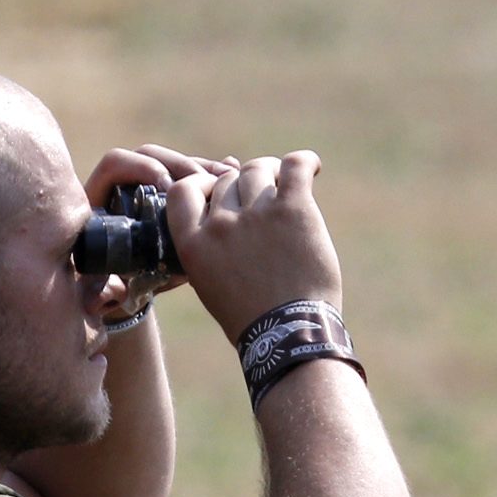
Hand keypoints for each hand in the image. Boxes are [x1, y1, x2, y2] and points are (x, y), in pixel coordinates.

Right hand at [164, 151, 342, 341]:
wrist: (290, 334)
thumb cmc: (251, 317)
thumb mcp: (208, 283)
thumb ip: (207, 247)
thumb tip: (219, 216)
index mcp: (194, 244)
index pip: (184, 189)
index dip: (202, 184)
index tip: (218, 190)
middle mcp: (221, 224)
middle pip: (228, 180)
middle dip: (243, 186)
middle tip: (262, 198)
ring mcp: (257, 214)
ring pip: (258, 169)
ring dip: (271, 172)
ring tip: (286, 185)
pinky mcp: (292, 209)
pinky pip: (295, 165)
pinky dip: (305, 161)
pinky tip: (313, 167)